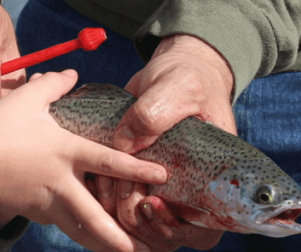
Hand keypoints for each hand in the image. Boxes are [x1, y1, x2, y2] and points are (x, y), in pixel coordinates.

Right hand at [0, 70, 167, 251]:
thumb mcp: (24, 100)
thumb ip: (52, 85)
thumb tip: (71, 74)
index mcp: (64, 152)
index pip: (108, 161)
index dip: (136, 168)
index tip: (161, 175)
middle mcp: (60, 183)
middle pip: (97, 219)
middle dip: (122, 239)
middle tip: (146, 251)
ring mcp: (46, 203)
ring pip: (81, 232)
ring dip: (104, 245)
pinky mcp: (34, 212)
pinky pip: (62, 224)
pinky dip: (79, 232)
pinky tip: (88, 235)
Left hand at [99, 34, 235, 250]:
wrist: (173, 69)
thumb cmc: (187, 78)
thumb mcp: (177, 88)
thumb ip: (153, 113)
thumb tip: (124, 143)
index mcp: (210, 177)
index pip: (202, 227)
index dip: (176, 227)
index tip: (150, 204)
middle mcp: (185, 185)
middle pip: (165, 231)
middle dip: (139, 220)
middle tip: (119, 199)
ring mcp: (159, 181)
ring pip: (138, 217)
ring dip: (116, 208)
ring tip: (100, 186)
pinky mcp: (133, 170)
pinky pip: (119, 193)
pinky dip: (103, 192)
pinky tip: (89, 179)